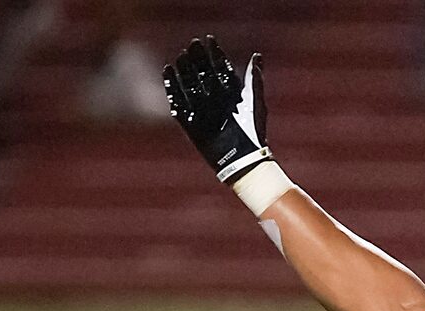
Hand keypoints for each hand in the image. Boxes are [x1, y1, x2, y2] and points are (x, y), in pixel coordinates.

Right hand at [163, 37, 269, 185]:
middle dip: (198, 59)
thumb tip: (257, 55)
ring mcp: (202, 111)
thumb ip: (254, 79)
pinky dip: (171, 87)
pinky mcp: (190, 123)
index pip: (220, 69)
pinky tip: (167, 71)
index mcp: (230, 94)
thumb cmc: (253, 131)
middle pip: (203, 74)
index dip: (214, 54)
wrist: (243, 158)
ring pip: (190, 85)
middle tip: (193, 44)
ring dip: (184, 70)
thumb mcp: (256, 102)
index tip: (209, 39)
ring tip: (180, 55)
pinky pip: (178, 102)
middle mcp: (215, 101)